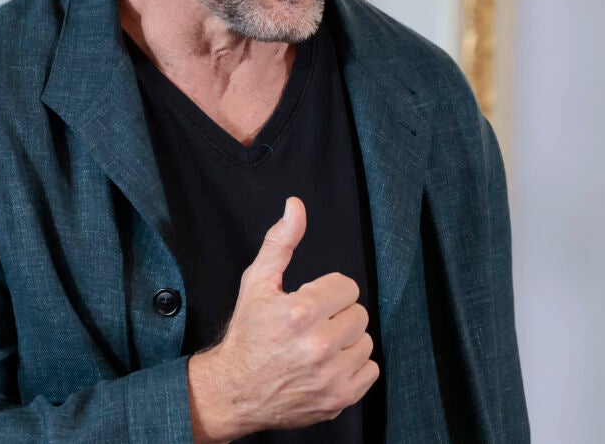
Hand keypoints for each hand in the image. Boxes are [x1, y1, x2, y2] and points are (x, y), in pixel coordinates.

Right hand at [187, 197, 378, 442]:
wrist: (233, 392)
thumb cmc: (247, 334)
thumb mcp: (257, 283)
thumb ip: (281, 242)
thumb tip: (296, 206)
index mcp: (301, 312)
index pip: (348, 287)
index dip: (328, 293)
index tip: (310, 304)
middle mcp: (318, 345)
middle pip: (359, 314)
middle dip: (337, 316)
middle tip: (312, 327)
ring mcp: (331, 376)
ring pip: (366, 342)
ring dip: (347, 342)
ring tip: (318, 347)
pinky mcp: (339, 398)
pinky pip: (371, 370)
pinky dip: (354, 368)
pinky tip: (328, 367)